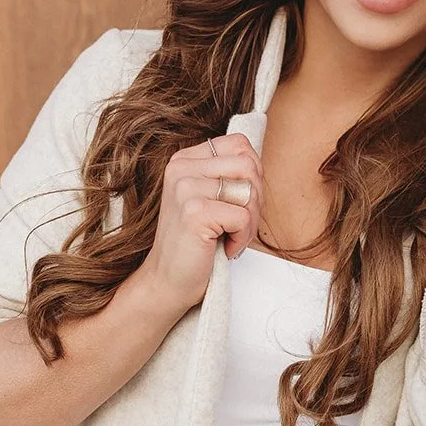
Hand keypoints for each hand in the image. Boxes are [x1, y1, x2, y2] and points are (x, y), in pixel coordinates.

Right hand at [139, 132, 264, 312]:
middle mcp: (181, 168)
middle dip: (256, 200)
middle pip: (249, 166)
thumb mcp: (209, 198)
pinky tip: (224, 247)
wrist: (167, 281)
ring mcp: (185, 188)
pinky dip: (242, 238)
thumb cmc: (195, 243)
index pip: (240, 144)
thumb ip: (228, 175)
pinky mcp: (194, 213)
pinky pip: (243, 217)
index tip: (240, 201)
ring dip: (250, 222)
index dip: (253, 174)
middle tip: (239, 224)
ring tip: (231, 236)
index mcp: (185, 160)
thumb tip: (258, 161)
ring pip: (249, 191)